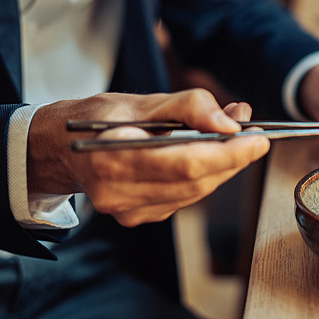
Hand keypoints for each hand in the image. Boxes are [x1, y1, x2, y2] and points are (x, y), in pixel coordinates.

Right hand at [27, 89, 269, 226]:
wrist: (60, 149)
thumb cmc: (98, 118)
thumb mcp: (140, 101)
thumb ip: (188, 107)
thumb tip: (233, 122)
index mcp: (112, 156)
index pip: (186, 162)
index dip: (229, 153)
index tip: (258, 138)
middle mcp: (118, 192)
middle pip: (196, 181)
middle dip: (233, 159)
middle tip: (255, 136)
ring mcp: (127, 210)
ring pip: (195, 192)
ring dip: (223, 168)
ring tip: (237, 141)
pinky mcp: (137, 217)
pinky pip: (184, 199)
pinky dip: (204, 178)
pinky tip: (210, 158)